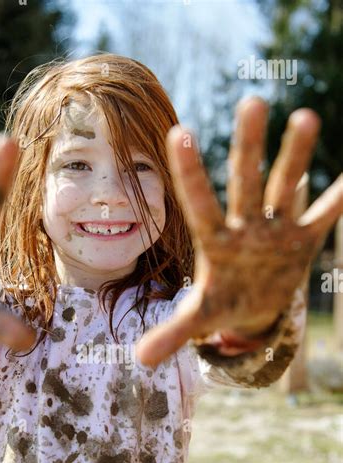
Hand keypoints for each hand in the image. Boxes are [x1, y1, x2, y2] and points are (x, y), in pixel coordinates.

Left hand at [135, 97, 342, 366]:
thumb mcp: (199, 318)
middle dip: (248, 146)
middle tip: (251, 102)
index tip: (177, 131)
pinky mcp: (302, 240)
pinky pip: (323, 216)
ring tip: (304, 116)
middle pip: (245, 182)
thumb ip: (172, 334)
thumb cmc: (221, 304)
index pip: (200, 204)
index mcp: (216, 242)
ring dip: (295, 156)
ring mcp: (275, 230)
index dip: (190, 173)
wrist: (253, 306)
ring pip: (286, 187)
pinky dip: (337, 200)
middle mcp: (245, 227)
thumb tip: (138, 360)